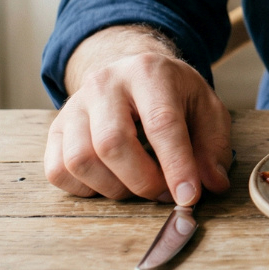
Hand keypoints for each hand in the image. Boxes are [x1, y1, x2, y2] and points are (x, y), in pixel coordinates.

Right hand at [44, 26, 232, 204]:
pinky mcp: (56, 128)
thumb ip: (213, 146)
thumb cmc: (173, 94)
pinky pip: (58, 171)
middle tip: (164, 193)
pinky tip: (111, 181)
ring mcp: (74, 105)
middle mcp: (105, 84)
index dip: (176, 165)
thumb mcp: (206, 109)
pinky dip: (85, 189)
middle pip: (112, 144)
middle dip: (143, 181)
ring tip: (139, 186)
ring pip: (80, 160)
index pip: (161, 123)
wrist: (132, 72)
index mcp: (149, 73)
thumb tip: (212, 184)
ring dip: (114, 188)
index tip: (188, 197)